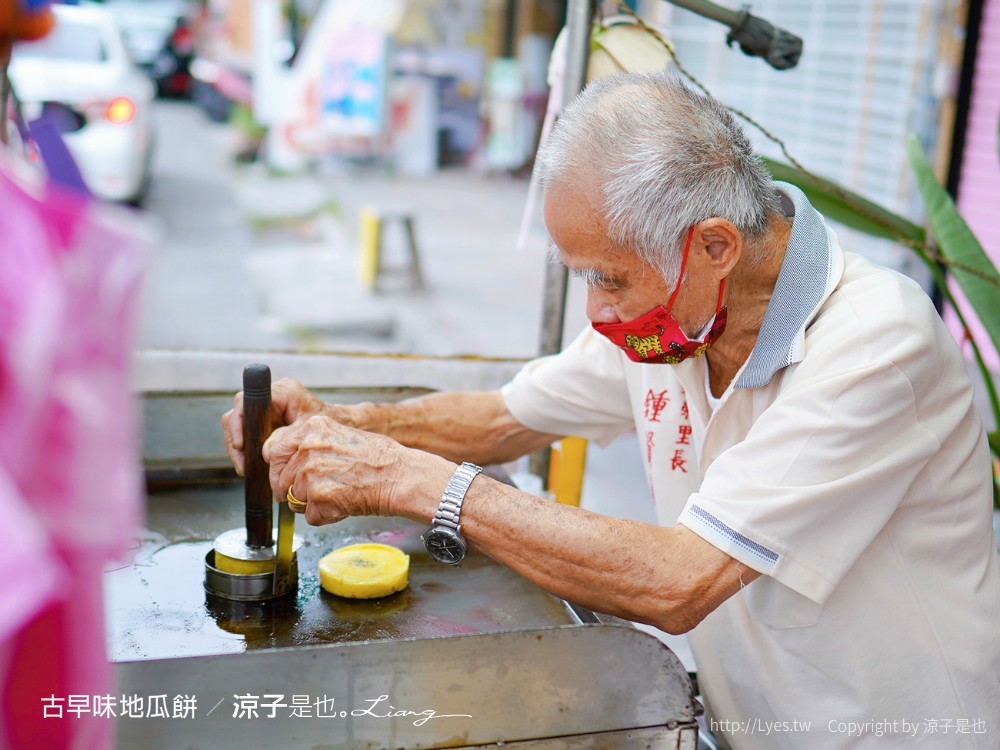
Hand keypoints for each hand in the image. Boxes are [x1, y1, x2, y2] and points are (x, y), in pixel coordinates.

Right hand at [222, 378, 328, 474]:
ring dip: (239, 449)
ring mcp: (267, 409)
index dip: (238, 422)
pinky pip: (247, 435)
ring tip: (246, 469)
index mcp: (282, 391)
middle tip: (243, 465)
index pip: (247, 401)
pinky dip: (247, 451)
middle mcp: (271, 397)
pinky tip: (251, 467)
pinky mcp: (266, 421)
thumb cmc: (331, 423)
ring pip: (239, 426)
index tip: (241, 444)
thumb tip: (264, 452)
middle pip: (238, 415)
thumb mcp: (309, 431)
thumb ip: (288, 438)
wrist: (343, 426)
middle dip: (236, 441)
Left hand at [262, 415, 406, 525]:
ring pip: (294, 500)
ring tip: (339, 494)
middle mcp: (307, 447)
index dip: (279, 470)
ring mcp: (311, 473)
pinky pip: (311, 516)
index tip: (286, 478)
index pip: (275, 451)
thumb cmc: (380, 458)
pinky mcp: (318, 497)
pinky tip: (345, 504)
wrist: (400, 476)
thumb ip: (312, 445)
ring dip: (313, 504)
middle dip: (294, 491)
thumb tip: (289, 463)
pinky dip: (326, 516)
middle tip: (318, 492)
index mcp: (312, 427)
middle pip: (280, 479)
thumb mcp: (341, 435)